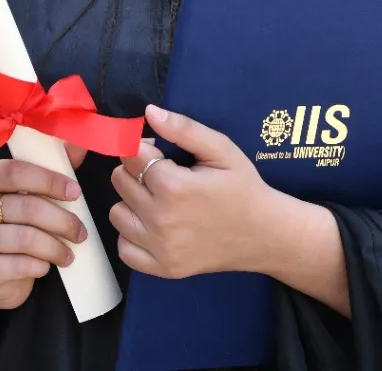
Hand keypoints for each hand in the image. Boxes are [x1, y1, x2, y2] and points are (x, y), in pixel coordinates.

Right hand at [0, 149, 89, 314]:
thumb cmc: (16, 225)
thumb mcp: (30, 193)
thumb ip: (53, 166)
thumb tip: (80, 143)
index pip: (15, 171)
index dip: (49, 180)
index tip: (75, 192)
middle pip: (25, 207)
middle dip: (61, 220)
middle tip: (81, 232)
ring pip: (25, 238)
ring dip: (55, 247)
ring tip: (68, 253)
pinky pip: (18, 265)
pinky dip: (40, 266)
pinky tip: (46, 266)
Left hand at [108, 105, 278, 279]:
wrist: (264, 234)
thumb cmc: (243, 187)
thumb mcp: (221, 150)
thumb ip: (184, 129)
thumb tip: (149, 113)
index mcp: (175, 187)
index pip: (131, 156)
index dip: (141, 148)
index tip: (158, 151)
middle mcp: (162, 220)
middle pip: (120, 182)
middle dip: (136, 171)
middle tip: (163, 174)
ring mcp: (161, 248)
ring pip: (117, 214)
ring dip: (132, 202)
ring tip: (158, 199)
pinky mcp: (163, 269)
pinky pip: (124, 248)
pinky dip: (132, 235)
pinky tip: (153, 225)